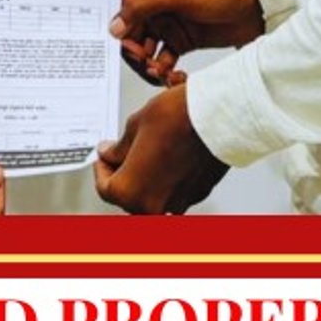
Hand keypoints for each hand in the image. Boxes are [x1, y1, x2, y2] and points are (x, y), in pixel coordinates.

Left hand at [93, 83, 228, 213]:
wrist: (218, 116)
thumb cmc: (177, 117)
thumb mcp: (135, 126)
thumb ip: (119, 148)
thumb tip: (110, 154)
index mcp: (130, 191)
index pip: (105, 188)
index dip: (102, 169)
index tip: (105, 155)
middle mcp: (153, 205)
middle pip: (129, 196)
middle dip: (124, 174)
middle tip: (122, 153)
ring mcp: (178, 202)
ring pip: (153, 196)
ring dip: (146, 178)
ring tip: (148, 151)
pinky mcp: (197, 194)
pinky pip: (174, 191)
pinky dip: (167, 179)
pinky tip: (168, 156)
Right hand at [109, 0, 263, 86]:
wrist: (254, 9)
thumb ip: (143, 8)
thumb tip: (114, 26)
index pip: (120, 13)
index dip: (122, 35)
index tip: (134, 51)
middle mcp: (152, 5)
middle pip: (130, 37)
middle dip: (137, 56)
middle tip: (150, 67)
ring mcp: (166, 24)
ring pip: (144, 52)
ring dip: (150, 66)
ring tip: (163, 74)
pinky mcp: (179, 41)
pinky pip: (161, 61)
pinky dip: (163, 71)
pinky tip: (174, 76)